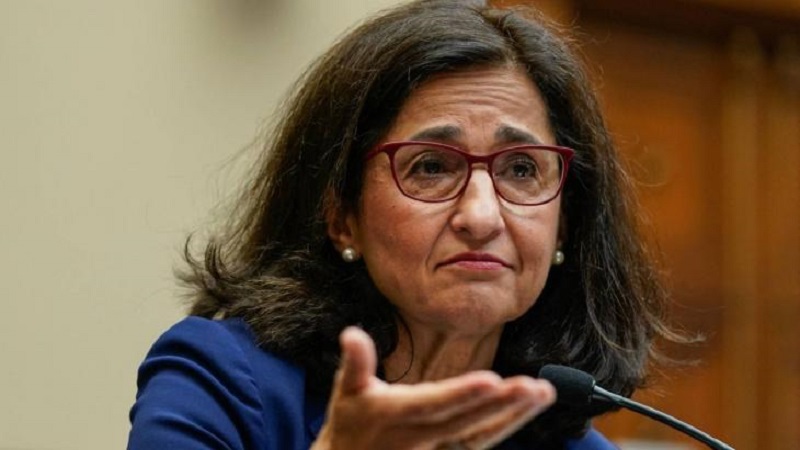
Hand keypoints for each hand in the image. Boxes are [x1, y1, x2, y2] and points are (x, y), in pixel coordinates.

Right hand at [310, 327, 555, 449]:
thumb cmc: (351, 422)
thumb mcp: (346, 390)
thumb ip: (355, 362)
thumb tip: (351, 333)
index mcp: (397, 415)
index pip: (434, 404)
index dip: (462, 394)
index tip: (491, 380)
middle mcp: (421, 437)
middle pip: (467, 422)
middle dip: (501, 405)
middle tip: (533, 386)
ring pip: (481, 436)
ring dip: (514, 415)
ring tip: (543, 392)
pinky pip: (482, 441)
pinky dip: (507, 425)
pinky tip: (530, 406)